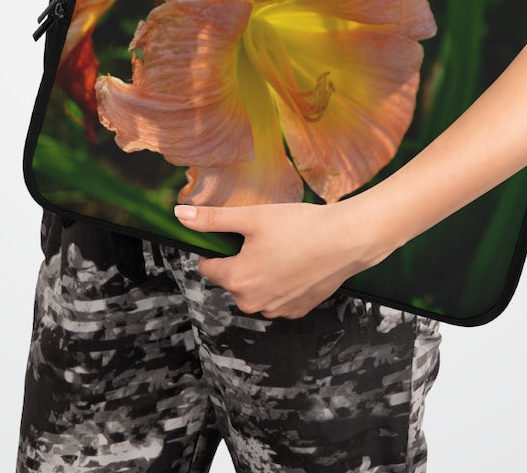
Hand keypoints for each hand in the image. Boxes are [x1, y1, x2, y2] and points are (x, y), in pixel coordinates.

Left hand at [173, 199, 381, 319]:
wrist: (346, 240)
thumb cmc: (300, 226)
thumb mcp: (252, 216)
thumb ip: (213, 219)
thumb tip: (180, 215)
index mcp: (237, 280)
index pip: (208, 267)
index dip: (219, 248)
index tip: (237, 234)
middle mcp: (253, 303)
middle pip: (232, 279)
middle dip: (242, 260)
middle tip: (265, 238)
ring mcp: (276, 311)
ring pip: (255, 289)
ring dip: (261, 272)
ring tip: (283, 248)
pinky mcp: (297, 311)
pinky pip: (276, 297)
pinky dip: (281, 282)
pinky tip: (296, 262)